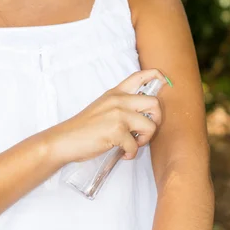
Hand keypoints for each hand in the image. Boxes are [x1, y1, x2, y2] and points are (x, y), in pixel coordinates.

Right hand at [47, 69, 166, 165]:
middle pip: (154, 103)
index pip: (139, 76)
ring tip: (133, 144)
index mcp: (115, 93)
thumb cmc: (84, 127)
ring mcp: (118, 115)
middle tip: (145, 131)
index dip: (155, 76)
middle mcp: (119, 100)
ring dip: (145, 140)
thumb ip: (121, 105)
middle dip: (156, 120)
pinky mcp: (116, 131)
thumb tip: (143, 115)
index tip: (164, 81)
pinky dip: (131, 153)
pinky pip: (136, 145)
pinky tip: (123, 153)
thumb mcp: (103, 107)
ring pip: (150, 125)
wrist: (65, 139)